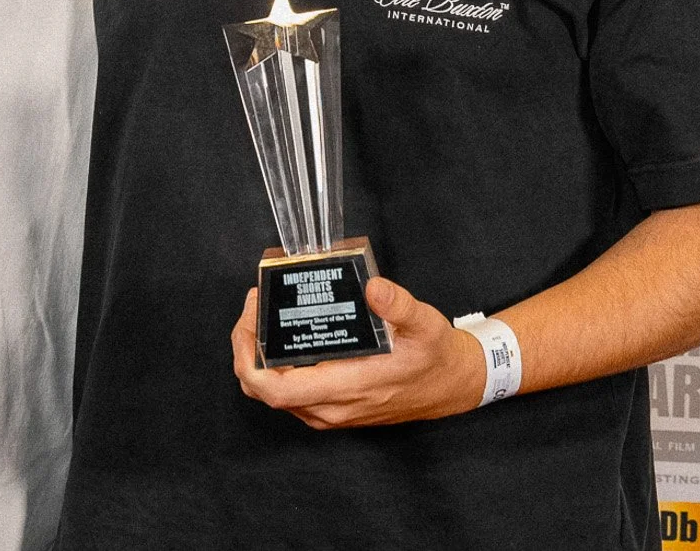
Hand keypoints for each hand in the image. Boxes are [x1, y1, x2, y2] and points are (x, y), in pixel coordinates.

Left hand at [230, 277, 487, 428]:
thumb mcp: (425, 325)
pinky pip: (289, 394)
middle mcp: (331, 408)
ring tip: (264, 315)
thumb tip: (374, 287)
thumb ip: (399, 306)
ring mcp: (330, 412)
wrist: (453, 385)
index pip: (275, 389)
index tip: (250, 319)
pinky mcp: (333, 408)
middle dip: (246, 349)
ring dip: (259, 357)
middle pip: (263, 391)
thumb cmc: (435, 358)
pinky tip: (284, 335)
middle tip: (254, 307)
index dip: (248, 357)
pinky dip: (276, 367)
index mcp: (347, 388)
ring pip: (273, 394)